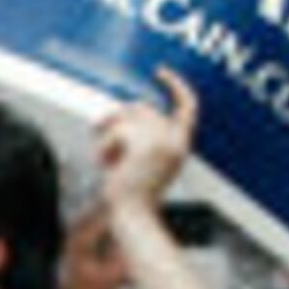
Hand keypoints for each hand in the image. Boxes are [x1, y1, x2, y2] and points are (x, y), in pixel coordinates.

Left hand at [94, 68, 197, 213]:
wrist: (132, 216)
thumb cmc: (133, 194)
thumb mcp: (145, 161)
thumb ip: (143, 135)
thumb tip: (124, 110)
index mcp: (181, 144)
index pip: (188, 105)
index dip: (176, 84)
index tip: (161, 71)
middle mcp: (176, 140)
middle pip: (143, 108)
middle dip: (118, 119)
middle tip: (99, 131)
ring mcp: (162, 142)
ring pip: (126, 118)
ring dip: (109, 136)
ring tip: (106, 158)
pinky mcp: (144, 146)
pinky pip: (116, 132)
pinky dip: (105, 147)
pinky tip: (105, 164)